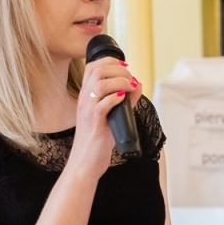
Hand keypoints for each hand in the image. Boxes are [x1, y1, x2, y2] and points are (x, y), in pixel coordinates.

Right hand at [68, 58, 138, 181]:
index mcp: (86, 96)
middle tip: (131, 79)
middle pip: (98, 71)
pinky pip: (102, 105)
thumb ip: (125, 100)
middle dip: (119, 70)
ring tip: (130, 88)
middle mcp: (84, 100)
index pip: (93, 67)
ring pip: (100, 84)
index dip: (110, 61)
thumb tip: (138, 85)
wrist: (85, 162)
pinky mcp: (94, 123)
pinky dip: (115, 98)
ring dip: (120, 82)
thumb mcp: (111, 116)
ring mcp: (88, 111)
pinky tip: (123, 99)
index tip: (125, 67)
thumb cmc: (97, 141)